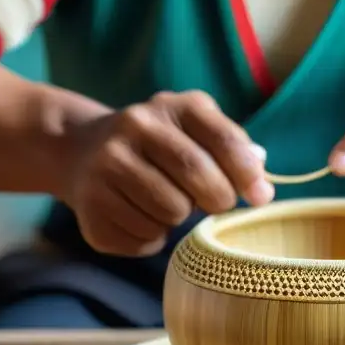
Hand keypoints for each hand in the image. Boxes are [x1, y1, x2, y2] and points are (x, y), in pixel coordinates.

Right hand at [62, 90, 272, 255]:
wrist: (81, 151)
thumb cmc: (159, 146)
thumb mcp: (195, 131)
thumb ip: (233, 151)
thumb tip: (263, 188)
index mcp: (171, 106)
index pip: (223, 139)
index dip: (247, 173)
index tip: (259, 196)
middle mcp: (135, 127)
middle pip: (197, 177)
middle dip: (218, 199)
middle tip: (213, 203)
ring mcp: (107, 165)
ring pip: (171, 213)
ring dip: (179, 219)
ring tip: (166, 203)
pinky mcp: (91, 206)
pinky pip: (144, 238)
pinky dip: (152, 237)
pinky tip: (140, 216)